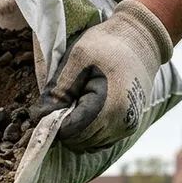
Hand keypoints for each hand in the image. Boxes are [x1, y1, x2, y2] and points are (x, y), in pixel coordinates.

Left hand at [33, 0, 172, 150]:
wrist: (141, 38)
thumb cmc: (107, 45)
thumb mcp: (76, 59)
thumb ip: (58, 91)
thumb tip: (40, 117)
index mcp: (109, 108)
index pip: (71, 133)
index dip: (54, 122)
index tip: (50, 104)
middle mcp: (121, 123)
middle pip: (79, 142)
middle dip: (65, 125)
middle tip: (64, 99)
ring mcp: (127, 127)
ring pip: (89, 144)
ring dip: (76, 128)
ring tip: (78, 100)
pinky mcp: (129, 126)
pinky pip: (100, 140)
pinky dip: (88, 130)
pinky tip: (87, 107)